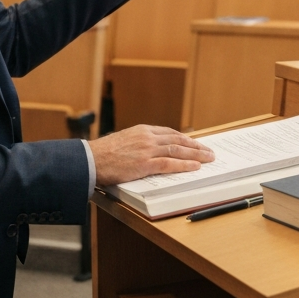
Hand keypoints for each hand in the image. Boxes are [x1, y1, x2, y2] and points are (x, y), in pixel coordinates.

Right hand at [89, 125, 214, 186]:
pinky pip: (169, 164)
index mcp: (142, 130)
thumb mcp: (123, 141)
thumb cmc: (103, 154)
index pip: (170, 132)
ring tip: (208, 158)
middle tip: (208, 151)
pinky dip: (184, 165)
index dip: (185, 138)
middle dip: (196, 146)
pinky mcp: (144, 164)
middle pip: (178, 140)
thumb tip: (148, 150)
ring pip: (177, 150)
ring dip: (196, 155)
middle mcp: (147, 137)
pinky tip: (194, 167)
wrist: (90, 159)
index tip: (195, 142)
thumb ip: (138, 143)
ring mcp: (147, 150)